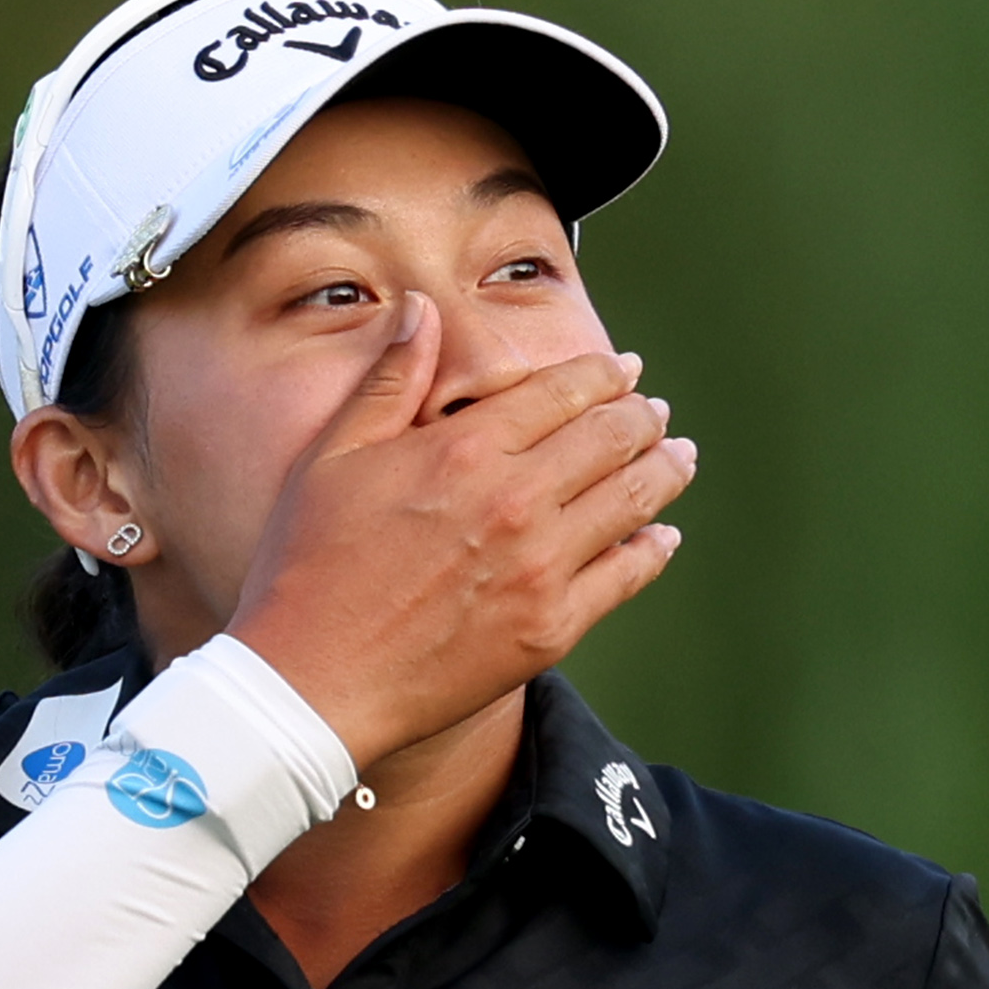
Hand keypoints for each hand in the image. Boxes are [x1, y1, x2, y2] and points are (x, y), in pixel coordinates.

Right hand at [227, 292, 696, 769]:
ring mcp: (542, 567)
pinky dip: (653, 549)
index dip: (604, 375)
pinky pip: (626, 576)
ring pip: (632, 501)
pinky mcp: (552, 627)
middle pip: (611, 439)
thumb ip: (390, 379)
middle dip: (642, 418)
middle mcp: (517, 500)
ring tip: (680, 458)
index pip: (564, 391)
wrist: (311, 679)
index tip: (625, 370)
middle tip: (655, 413)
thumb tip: (421, 309)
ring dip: (665, 471)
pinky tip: (662, 536)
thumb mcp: (334, 456)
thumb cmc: (308, 565)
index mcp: (467, 448)